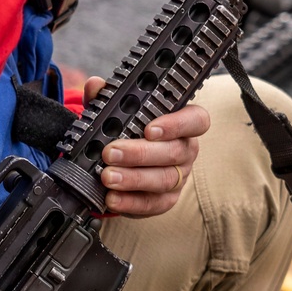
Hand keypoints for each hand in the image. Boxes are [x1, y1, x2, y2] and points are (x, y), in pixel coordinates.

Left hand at [83, 79, 209, 216]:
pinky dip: (130, 202)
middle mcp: (185, 150)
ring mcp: (178, 178)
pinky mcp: (165, 200)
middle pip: (173, 152)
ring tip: (107, 176)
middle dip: (140, 153)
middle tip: (111, 152)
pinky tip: (112, 198)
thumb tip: (96, 86)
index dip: (177, 125)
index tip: (150, 129)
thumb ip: (108, 99)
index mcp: (182, 124)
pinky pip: (152, 204)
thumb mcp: (117, 112)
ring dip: (133, 179)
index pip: (196, 120)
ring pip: (163, 180)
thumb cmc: (128, 132)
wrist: (121, 162)